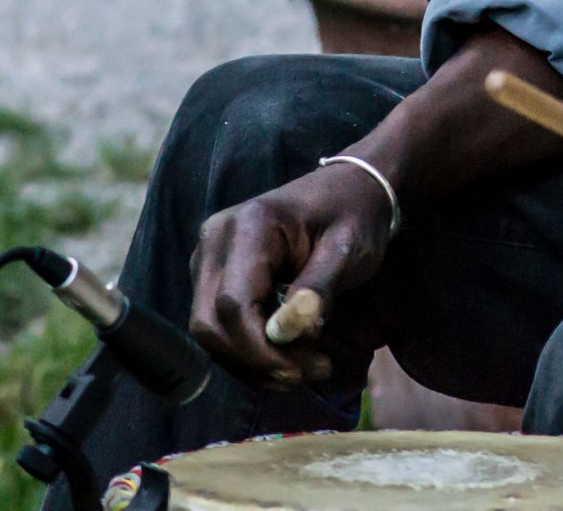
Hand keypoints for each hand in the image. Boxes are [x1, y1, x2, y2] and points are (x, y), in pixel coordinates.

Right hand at [188, 161, 393, 387]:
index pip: (233, 304)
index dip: (261, 349)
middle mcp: (216, 239)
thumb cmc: (353, 216)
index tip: (305, 370)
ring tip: (306, 367)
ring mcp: (209, 257)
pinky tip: (287, 358)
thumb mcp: (349, 249)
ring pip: (209, 331)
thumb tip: (291, 333)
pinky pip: (218, 325)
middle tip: (312, 372)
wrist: (349, 189)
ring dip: (252, 362)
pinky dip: (247, 351)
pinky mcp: (213, 274)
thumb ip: (318, 288)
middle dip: (256, 362)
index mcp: (249, 225)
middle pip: (210, 323)